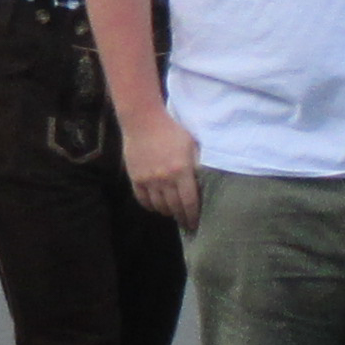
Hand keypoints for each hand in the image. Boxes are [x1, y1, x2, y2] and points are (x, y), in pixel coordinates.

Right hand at [122, 108, 201, 227]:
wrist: (143, 120)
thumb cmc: (172, 130)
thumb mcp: (192, 145)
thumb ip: (199, 164)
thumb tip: (208, 181)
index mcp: (181, 171)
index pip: (189, 203)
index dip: (193, 216)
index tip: (196, 224)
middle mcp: (165, 179)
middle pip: (174, 208)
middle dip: (182, 218)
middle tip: (186, 224)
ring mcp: (148, 180)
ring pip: (159, 206)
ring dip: (167, 212)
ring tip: (173, 213)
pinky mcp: (135, 178)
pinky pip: (143, 200)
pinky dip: (151, 206)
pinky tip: (157, 206)